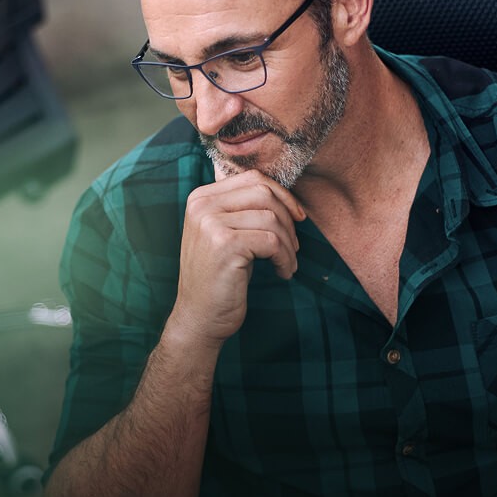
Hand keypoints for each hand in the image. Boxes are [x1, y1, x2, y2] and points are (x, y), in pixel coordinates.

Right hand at [166, 169, 304, 347]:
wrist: (199, 317)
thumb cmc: (219, 277)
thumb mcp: (225, 234)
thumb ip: (242, 209)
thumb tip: (284, 193)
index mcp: (200, 198)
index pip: (252, 179)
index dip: (282, 195)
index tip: (297, 218)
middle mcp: (202, 205)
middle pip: (264, 193)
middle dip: (288, 218)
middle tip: (293, 246)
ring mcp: (211, 223)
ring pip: (271, 218)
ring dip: (288, 244)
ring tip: (286, 264)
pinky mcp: (224, 244)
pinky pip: (272, 241)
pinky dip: (284, 258)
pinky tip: (282, 273)